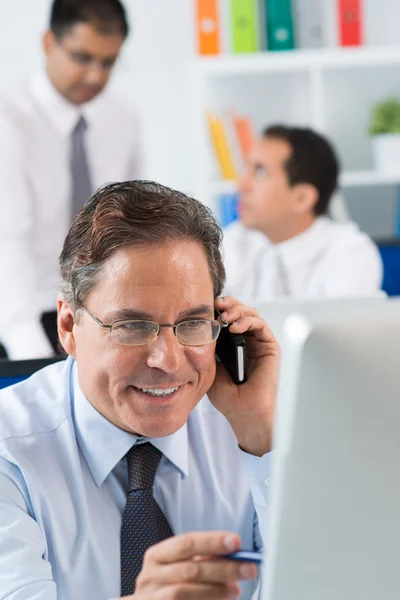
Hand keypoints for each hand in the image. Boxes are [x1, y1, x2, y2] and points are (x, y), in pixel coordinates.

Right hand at [121, 531, 257, 598]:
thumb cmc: (167, 584)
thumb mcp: (179, 565)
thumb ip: (202, 559)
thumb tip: (235, 554)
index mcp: (156, 556)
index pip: (186, 543)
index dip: (212, 541)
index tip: (236, 542)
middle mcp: (150, 576)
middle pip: (190, 569)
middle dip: (223, 568)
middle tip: (248, 568)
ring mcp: (151, 597)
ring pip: (184, 592)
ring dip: (216, 591)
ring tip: (236, 590)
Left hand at [208, 297, 279, 455]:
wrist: (243, 412)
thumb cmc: (227, 395)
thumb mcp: (209, 366)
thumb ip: (208, 345)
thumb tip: (200, 323)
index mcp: (232, 343)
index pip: (227, 317)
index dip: (218, 308)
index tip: (205, 306)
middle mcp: (247, 340)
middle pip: (240, 310)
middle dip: (228, 303)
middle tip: (216, 304)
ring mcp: (259, 342)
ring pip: (251, 314)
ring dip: (238, 310)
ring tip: (225, 316)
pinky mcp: (270, 347)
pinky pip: (261, 325)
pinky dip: (248, 321)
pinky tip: (235, 327)